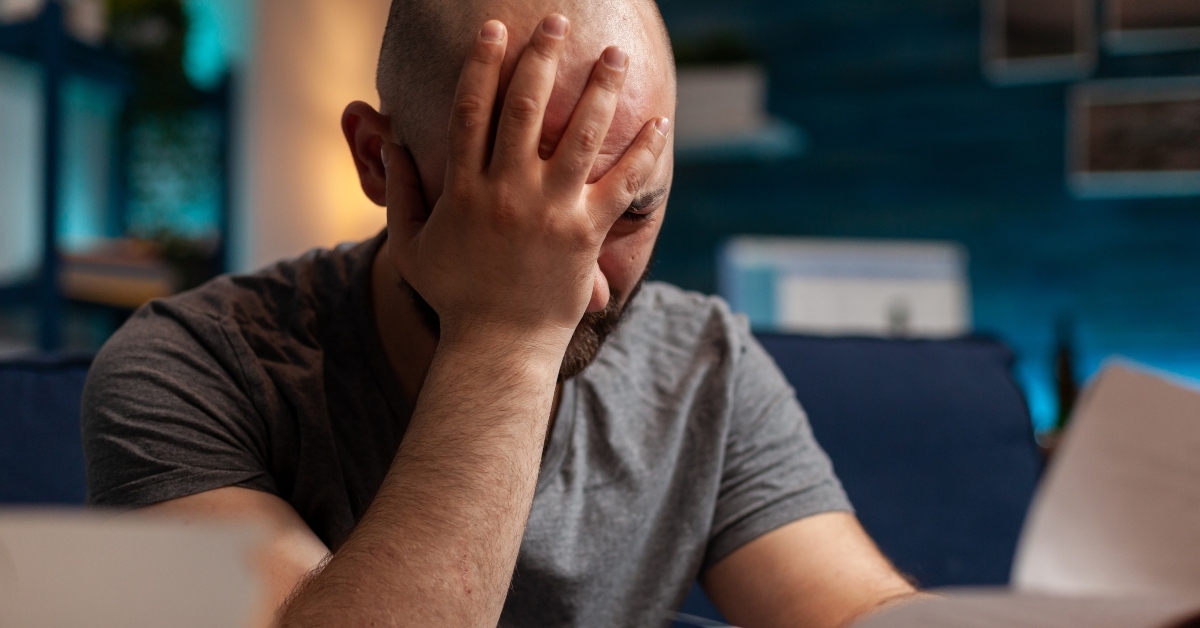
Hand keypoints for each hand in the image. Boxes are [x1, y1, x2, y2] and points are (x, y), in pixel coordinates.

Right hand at [381, 14, 669, 355]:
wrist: (499, 347)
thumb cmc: (455, 297)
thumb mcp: (412, 246)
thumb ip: (402, 192)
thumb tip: (392, 142)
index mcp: (465, 189)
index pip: (470, 111)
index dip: (482, 64)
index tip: (494, 30)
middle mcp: (507, 192)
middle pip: (525, 107)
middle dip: (542, 58)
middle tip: (557, 22)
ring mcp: (550, 211)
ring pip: (579, 134)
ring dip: (600, 88)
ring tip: (615, 55)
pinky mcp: (586, 234)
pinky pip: (620, 183)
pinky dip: (640, 151)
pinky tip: (657, 120)